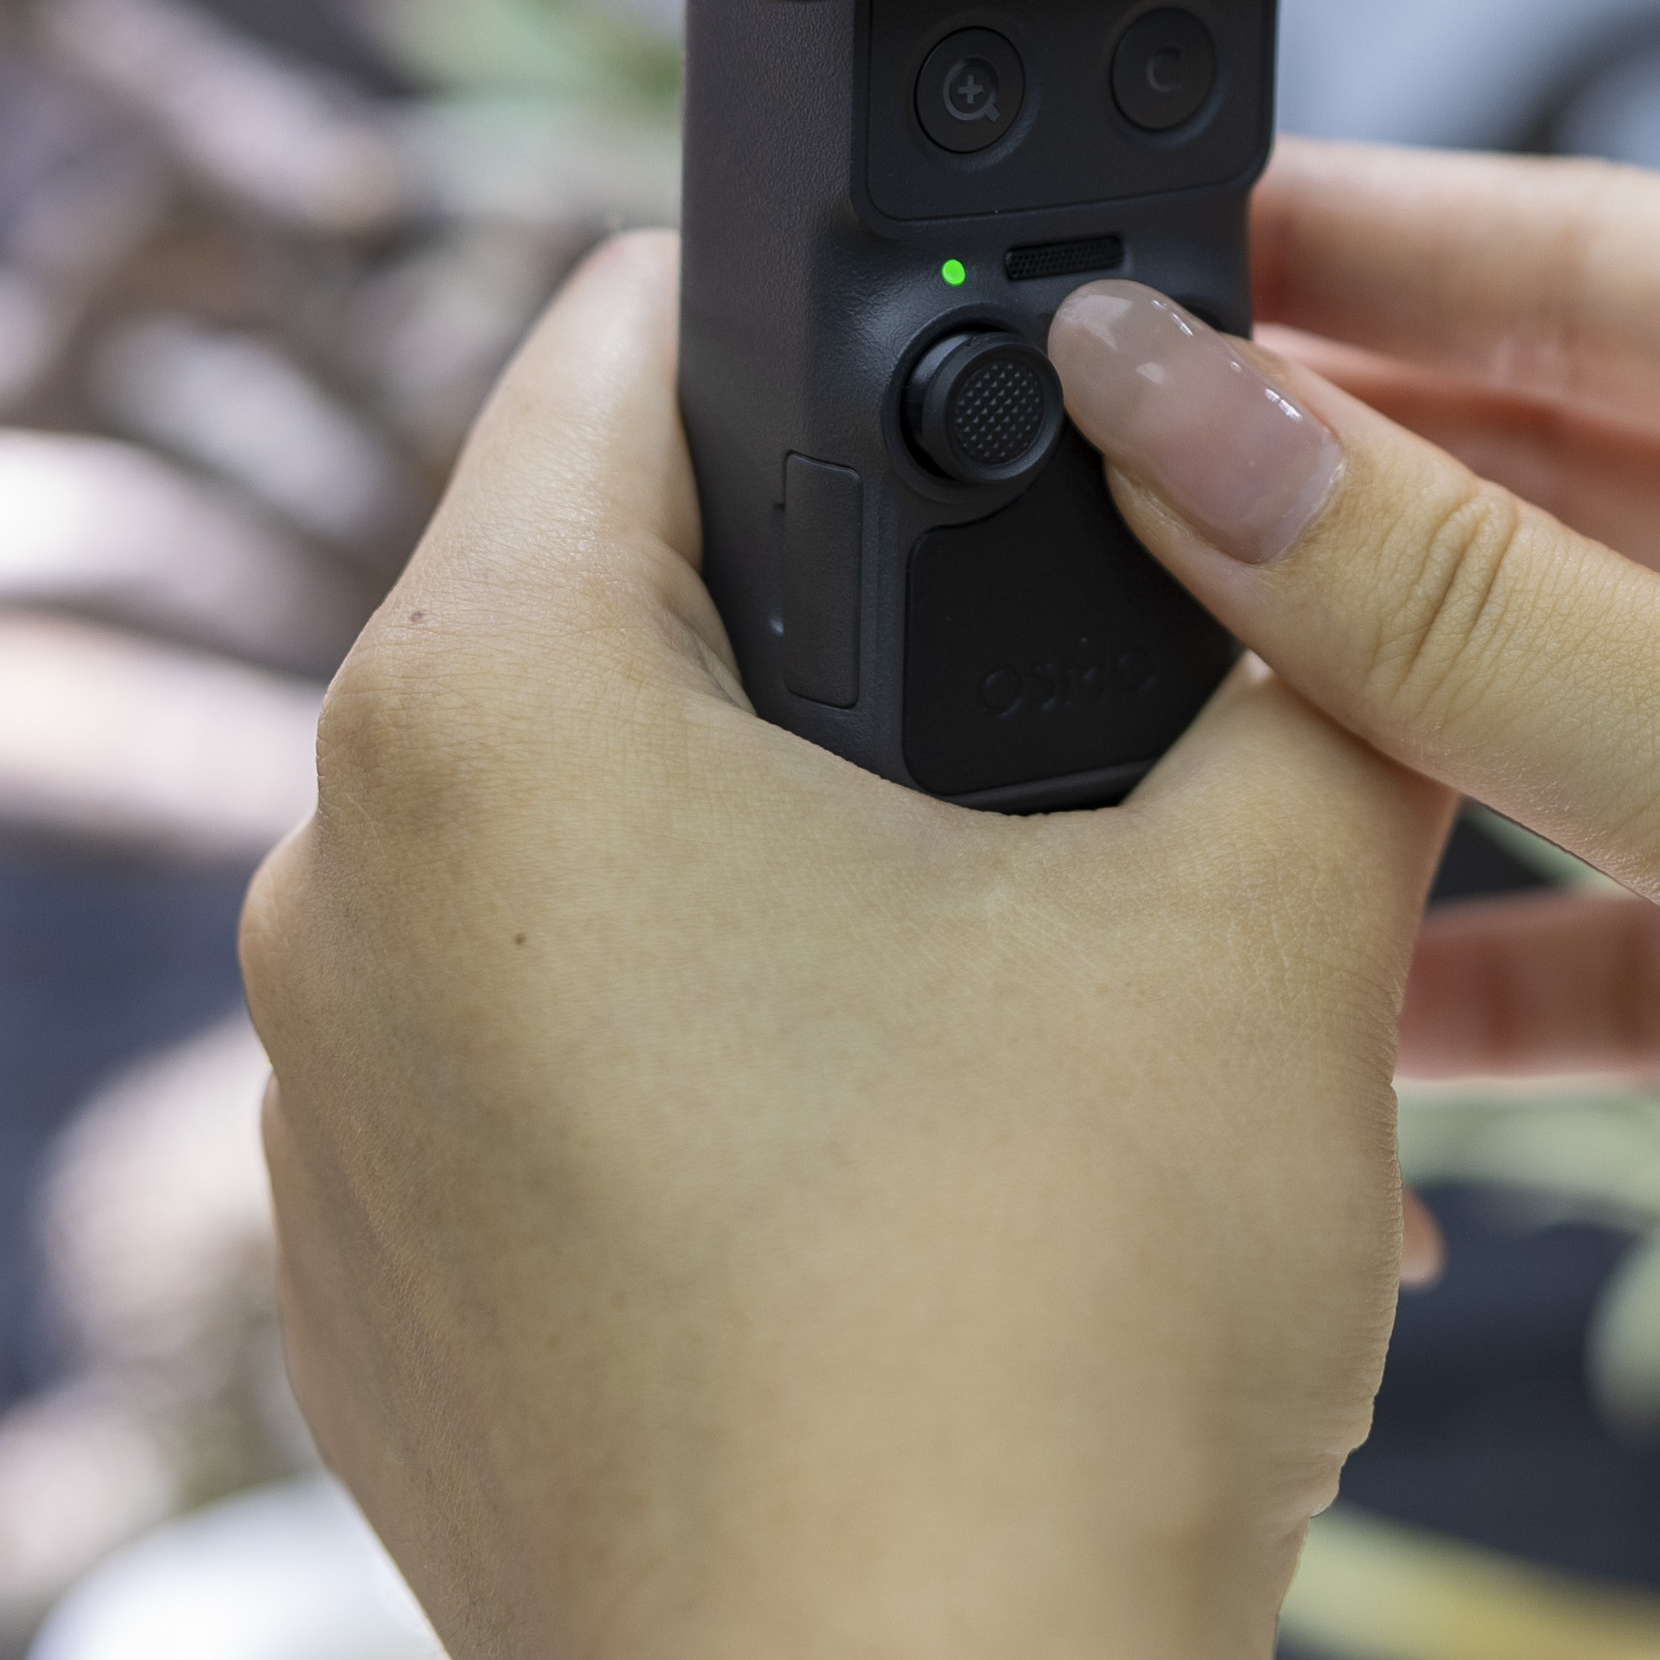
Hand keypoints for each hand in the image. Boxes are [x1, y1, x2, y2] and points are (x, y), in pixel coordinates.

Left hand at [245, 236, 1452, 1659]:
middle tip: (1091, 723)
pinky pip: (556, 1090)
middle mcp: (333, 891)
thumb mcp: (1266, 912)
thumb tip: (1329, 510)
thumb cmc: (1036, 1358)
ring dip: (814, 882)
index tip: (998, 358)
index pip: (626, 328)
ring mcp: (331, 1123)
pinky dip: (732, 1090)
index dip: (849, 301)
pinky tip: (938, 1192)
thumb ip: (1306, 641)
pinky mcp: (380, 1314)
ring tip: (1054, 1000)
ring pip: (598, 869)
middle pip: (620, 608)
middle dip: (870, 641)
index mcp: (484, 713)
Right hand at [1046, 146, 1659, 1659]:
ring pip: (1612, 708)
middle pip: (1598, 476)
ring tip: (1140, 723)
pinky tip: (1327, 982)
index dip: (1360, 259)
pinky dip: (1505, 961)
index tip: (1126, 258)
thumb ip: (1465, 604)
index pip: (1624, 259)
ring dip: (1405, 741)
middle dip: (1351, 500)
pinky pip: (1658, 928)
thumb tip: (1183, 409)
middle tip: (1070, 487)